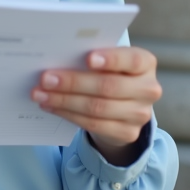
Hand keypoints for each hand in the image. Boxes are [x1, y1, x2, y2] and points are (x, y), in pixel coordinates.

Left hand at [31, 47, 160, 163]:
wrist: (124, 106)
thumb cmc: (110, 73)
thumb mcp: (109, 62)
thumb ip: (92, 57)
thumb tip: (57, 56)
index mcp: (146, 63)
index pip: (132, 59)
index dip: (111, 59)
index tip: (88, 58)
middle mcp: (149, 89)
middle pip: (108, 86)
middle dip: (73, 82)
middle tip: (45, 78)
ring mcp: (141, 114)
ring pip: (97, 108)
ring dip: (64, 101)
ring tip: (41, 94)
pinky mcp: (128, 133)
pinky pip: (93, 124)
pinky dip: (68, 114)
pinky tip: (51, 106)